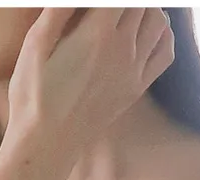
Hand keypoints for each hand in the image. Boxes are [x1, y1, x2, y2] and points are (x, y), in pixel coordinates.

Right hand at [6, 8, 174, 156]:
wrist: (47, 145)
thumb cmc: (34, 95)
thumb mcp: (36, 43)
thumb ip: (60, 8)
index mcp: (98, 33)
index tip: (93, 5)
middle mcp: (123, 49)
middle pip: (142, 3)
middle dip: (127, 0)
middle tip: (107, 9)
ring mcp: (134, 71)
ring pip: (159, 21)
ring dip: (147, 7)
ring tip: (126, 10)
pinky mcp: (136, 88)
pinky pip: (164, 53)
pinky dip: (162, 34)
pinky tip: (144, 30)